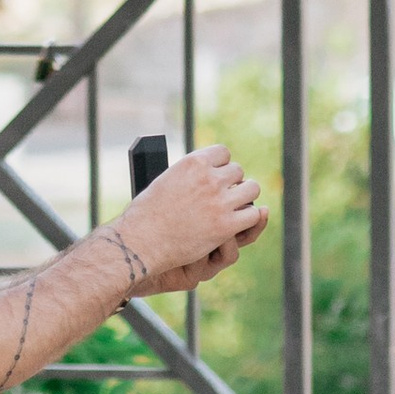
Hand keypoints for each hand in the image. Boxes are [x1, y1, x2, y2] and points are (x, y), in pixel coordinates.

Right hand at [123, 144, 267, 290]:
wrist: (142, 241)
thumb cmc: (147, 213)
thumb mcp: (167, 179)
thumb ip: (190, 173)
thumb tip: (206, 169)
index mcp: (193, 162)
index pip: (224, 153)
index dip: (221, 166)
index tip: (216, 178)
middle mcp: (209, 178)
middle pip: (238, 171)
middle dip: (232, 183)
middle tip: (223, 198)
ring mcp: (219, 202)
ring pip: (252, 190)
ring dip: (244, 198)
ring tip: (234, 208)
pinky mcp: (226, 226)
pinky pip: (252, 215)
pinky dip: (247, 220)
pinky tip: (236, 224)